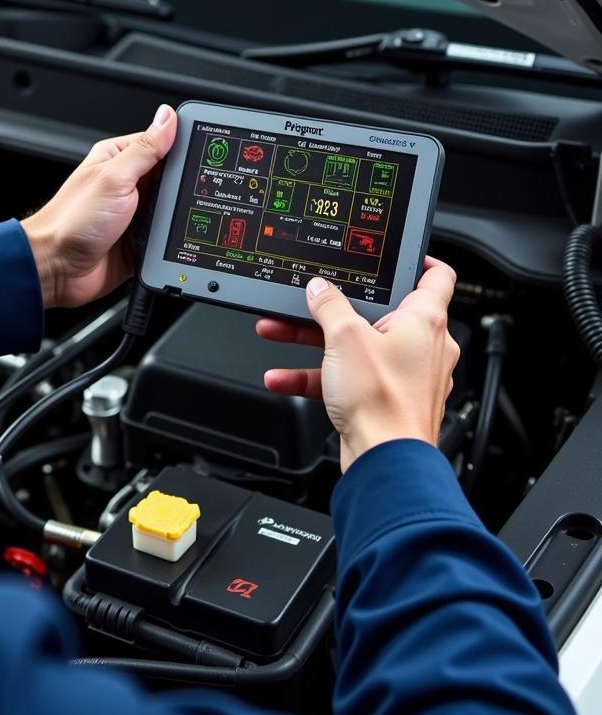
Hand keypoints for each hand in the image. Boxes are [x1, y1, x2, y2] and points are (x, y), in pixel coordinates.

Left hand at [21, 105, 176, 308]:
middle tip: (183, 194)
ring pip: (171, 209)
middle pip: (170, 178)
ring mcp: (133, 213)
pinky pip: (165, 237)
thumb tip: (167, 118)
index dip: (180, 147)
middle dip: (180, 187)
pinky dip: (169, 239)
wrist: (57, 269)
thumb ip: (145, 149)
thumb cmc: (71, 221)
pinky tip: (169, 239)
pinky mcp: (138, 240)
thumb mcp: (114, 177)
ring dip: (175, 215)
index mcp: (118, 159)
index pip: (160, 143)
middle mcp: (126, 184)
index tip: (200, 153)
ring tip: (171, 219)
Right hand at [257, 258, 459, 471]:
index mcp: (425, 321)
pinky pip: (346, 378)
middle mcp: (422, 346)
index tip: (394, 254)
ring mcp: (404, 374)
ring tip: (278, 333)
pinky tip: (282, 377)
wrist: (384, 460)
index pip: (436, 276)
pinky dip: (315, 376)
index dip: (417, 260)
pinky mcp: (385, 399)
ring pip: (355, 346)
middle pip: (376, 312)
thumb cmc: (384, 402)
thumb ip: (328, 305)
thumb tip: (319, 288)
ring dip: (314, 342)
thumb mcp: (345, 337)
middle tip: (307, 300)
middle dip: (333, 308)